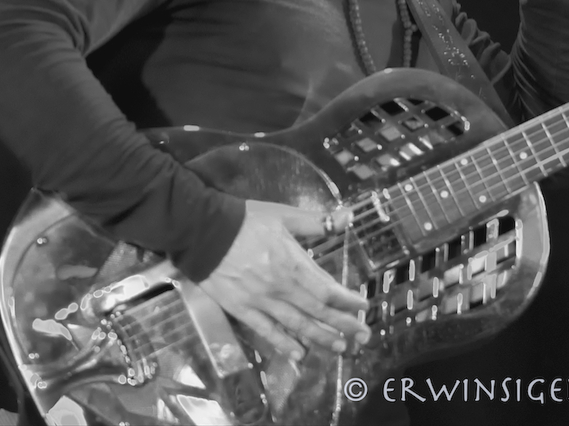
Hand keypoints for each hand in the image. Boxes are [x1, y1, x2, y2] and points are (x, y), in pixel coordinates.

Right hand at [198, 200, 369, 360]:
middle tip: (363, 336)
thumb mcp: (284, 215)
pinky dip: (283, 344)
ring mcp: (260, 302)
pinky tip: (298, 354)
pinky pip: (266, 331)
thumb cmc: (245, 220)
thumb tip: (348, 216)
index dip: (347, 301)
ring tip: (340, 347)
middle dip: (343, 325)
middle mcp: (280, 288)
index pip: (327, 290)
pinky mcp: (241, 310)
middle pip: (317, 312)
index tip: (363, 306)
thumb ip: (317, 221)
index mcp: (292, 264)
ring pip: (296, 325)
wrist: (204, 231)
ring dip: (320, 338)